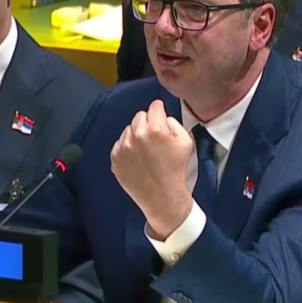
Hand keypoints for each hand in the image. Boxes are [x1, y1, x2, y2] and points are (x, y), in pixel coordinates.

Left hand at [111, 100, 193, 238]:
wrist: (162, 195)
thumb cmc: (176, 169)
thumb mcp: (186, 141)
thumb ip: (174, 122)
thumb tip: (162, 116)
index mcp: (156, 129)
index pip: (155, 106)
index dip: (159, 111)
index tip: (160, 115)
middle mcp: (137, 135)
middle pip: (140, 116)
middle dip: (148, 123)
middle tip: (155, 138)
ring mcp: (123, 147)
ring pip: (129, 129)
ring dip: (136, 135)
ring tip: (146, 151)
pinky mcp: (115, 158)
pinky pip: (120, 143)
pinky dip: (127, 148)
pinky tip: (138, 159)